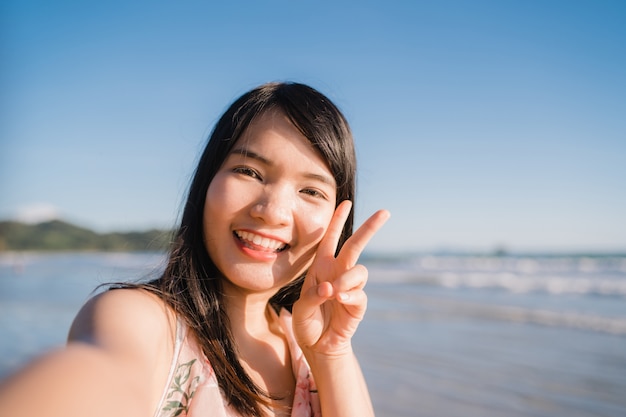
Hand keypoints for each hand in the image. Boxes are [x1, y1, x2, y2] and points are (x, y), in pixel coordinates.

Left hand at [292, 200, 389, 356]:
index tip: (345, 202)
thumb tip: (331, 288)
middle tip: (385, 212)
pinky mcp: (358, 304)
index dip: (337, 220)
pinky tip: (339, 301)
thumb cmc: (307, 322)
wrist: (318, 345)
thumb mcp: (301, 308)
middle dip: (370, 228)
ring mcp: (350, 287)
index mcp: (321, 266)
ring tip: (333, 294)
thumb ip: (313, 296)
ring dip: (347, 280)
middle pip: (356, 245)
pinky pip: (359, 294)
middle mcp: (338, 272)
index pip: (330, 239)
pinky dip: (349, 296)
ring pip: (359, 270)